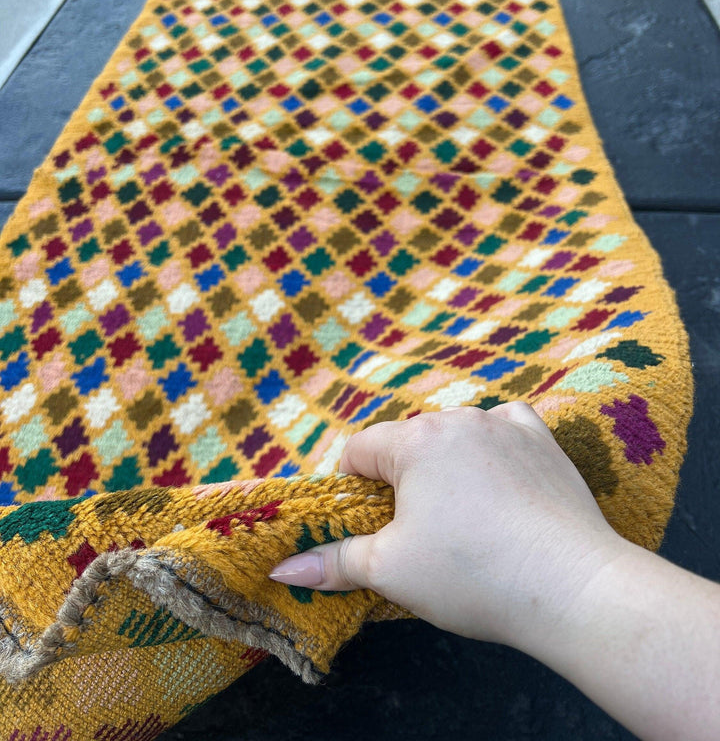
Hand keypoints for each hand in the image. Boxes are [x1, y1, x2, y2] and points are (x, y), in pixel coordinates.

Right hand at [268, 402, 628, 654]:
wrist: (571, 585)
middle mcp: (458, 418)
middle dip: (401, 482)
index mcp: (414, 441)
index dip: (352, 489)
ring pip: (455, 437)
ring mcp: (505, 424)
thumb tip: (281, 569)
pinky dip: (494, 450)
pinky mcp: (543, 440)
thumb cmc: (472, 574)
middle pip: (407, 444)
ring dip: (448, 467)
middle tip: (417, 534)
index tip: (368, 527)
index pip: (359, 451)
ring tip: (463, 520)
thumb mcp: (391, 572)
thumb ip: (333, 561)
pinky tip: (500, 483)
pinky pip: (505, 429)